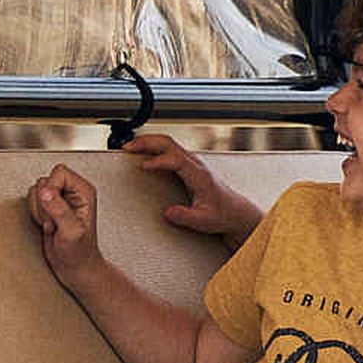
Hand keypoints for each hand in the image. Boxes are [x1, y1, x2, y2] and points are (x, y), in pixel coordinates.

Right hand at [24, 164, 103, 286]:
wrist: (75, 267)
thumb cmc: (79, 253)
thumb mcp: (72, 232)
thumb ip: (59, 210)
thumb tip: (45, 191)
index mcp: (84, 191)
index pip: (59, 172)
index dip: (52, 189)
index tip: (55, 208)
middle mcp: (73, 192)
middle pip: (45, 180)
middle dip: (43, 203)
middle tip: (54, 220)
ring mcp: (60, 199)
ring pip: (36, 190)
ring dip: (39, 210)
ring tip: (52, 224)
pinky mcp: (50, 207)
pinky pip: (32, 201)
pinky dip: (36, 214)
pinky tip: (47, 225)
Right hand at [122, 132, 260, 240]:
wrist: (235, 211)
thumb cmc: (222, 214)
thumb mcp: (204, 221)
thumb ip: (186, 217)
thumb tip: (167, 213)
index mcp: (200, 175)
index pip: (177, 160)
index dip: (159, 161)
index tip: (143, 166)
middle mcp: (196, 164)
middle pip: (169, 143)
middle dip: (146, 142)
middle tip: (128, 148)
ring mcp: (192, 162)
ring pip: (168, 142)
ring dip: (147, 141)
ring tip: (130, 147)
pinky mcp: (187, 164)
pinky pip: (168, 148)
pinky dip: (151, 146)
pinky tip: (142, 151)